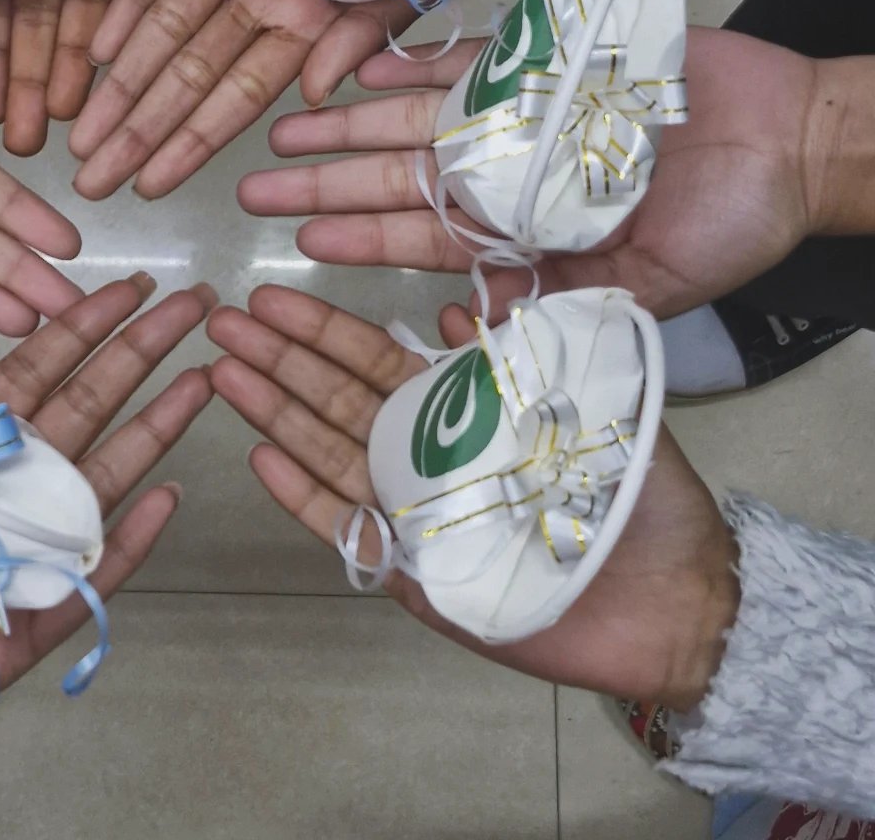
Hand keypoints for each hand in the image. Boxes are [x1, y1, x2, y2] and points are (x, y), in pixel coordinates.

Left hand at [0, 275, 214, 779]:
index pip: (33, 373)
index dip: (80, 328)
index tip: (125, 288)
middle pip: (83, 408)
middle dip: (138, 354)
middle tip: (192, 305)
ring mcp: (19, 552)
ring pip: (100, 479)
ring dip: (154, 429)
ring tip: (204, 377)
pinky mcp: (26, 621)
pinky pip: (89, 577)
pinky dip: (131, 541)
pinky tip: (172, 496)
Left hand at [69, 0, 415, 198]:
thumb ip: (355, 42)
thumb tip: (313, 94)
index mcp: (304, 28)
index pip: (235, 100)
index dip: (188, 145)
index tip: (147, 187)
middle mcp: (259, 1)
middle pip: (186, 78)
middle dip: (138, 133)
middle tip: (90, 182)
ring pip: (163, 32)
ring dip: (120, 84)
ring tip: (79, 136)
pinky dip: (127, 5)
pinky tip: (94, 53)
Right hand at [208, 285, 737, 709]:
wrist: (677, 603)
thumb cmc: (636, 500)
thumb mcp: (582, 403)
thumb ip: (513, 357)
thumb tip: (455, 305)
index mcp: (459, 414)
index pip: (375, 359)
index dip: (321, 329)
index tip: (271, 296)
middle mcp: (423, 457)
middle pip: (335, 398)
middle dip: (277, 359)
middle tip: (222, 322)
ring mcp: (411, 513)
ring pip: (328, 452)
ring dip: (273, 412)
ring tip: (222, 373)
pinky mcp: (413, 572)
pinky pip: (346, 529)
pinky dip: (302, 496)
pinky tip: (259, 457)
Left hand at [240, 27, 820, 319]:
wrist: (794, 138)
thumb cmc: (731, 221)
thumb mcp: (650, 285)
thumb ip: (564, 300)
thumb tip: (475, 325)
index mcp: (522, 228)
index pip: (420, 236)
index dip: (359, 237)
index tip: (299, 242)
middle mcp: (505, 172)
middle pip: (397, 176)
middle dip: (326, 184)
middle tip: (255, 191)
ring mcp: (519, 114)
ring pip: (412, 120)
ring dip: (348, 124)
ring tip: (285, 130)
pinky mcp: (544, 61)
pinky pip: (463, 60)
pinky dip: (412, 64)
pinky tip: (358, 71)